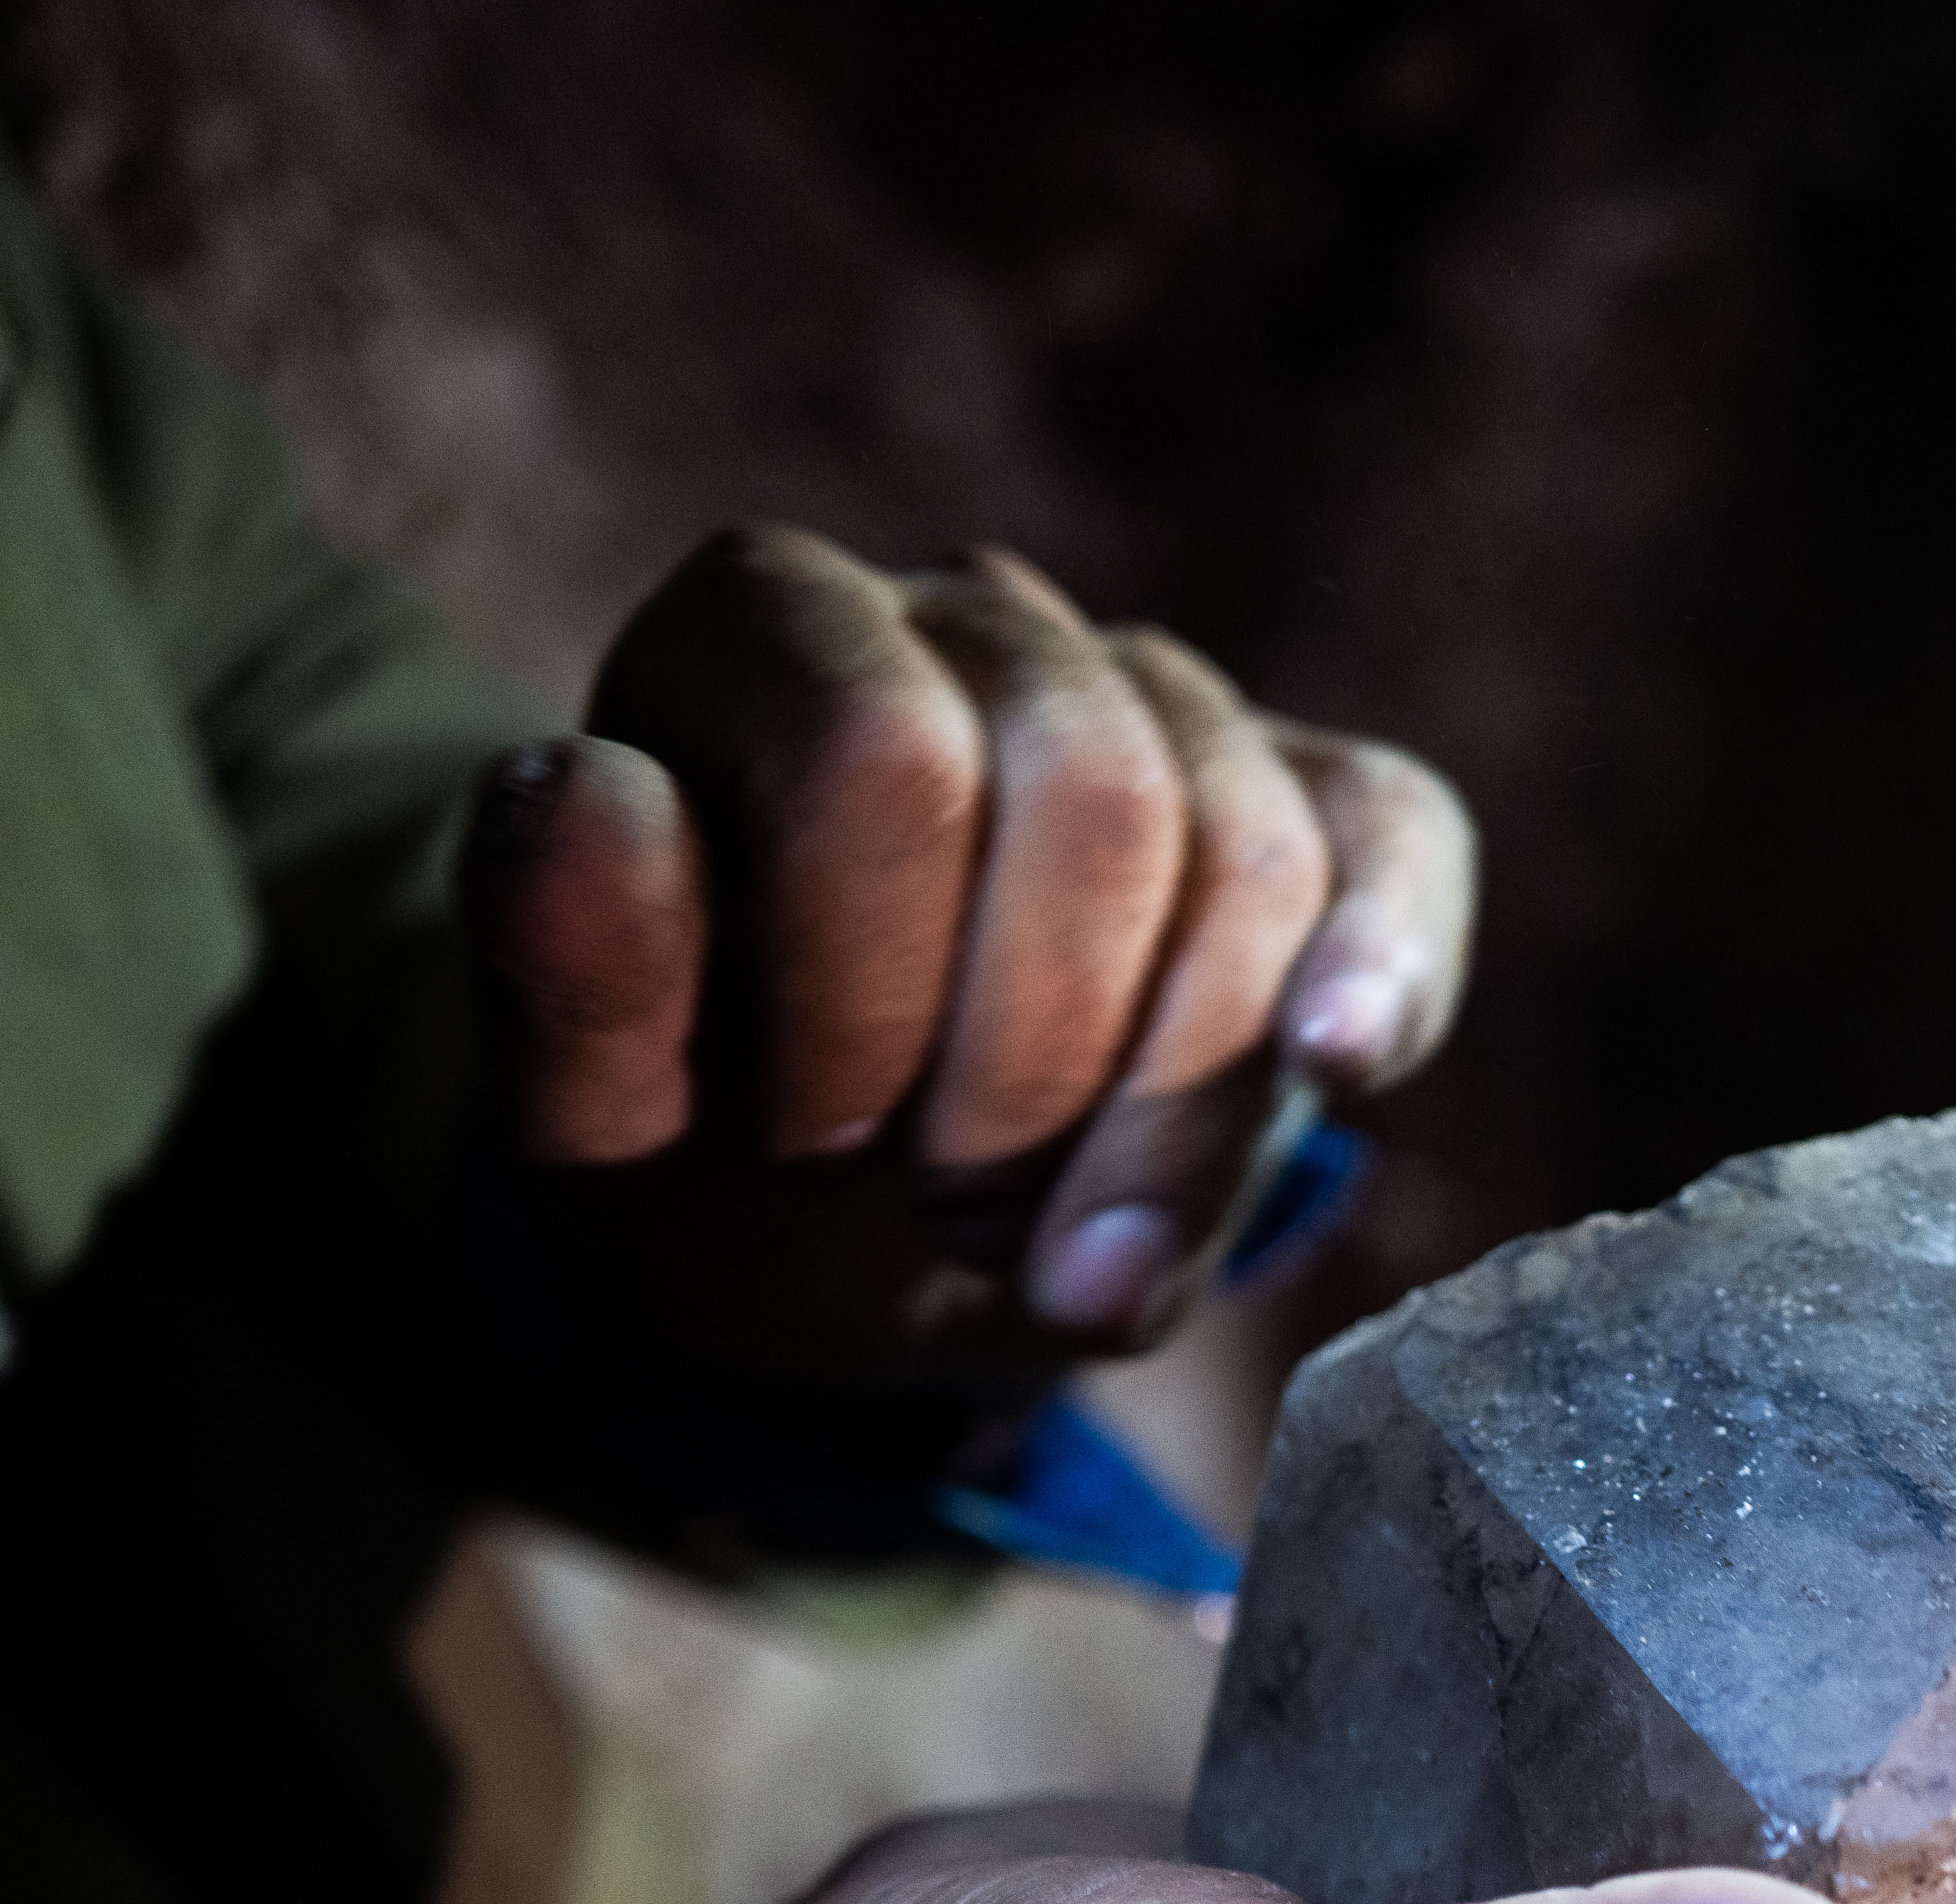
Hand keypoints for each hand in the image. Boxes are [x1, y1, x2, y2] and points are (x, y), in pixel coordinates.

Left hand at [465, 526, 1474, 1357]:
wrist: (839, 1235)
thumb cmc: (712, 1152)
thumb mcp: (594, 1127)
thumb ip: (565, 977)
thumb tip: (593, 801)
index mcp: (758, 632)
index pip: (883, 757)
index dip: (862, 997)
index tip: (803, 1138)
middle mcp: (963, 616)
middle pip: (1095, 792)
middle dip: (1029, 1067)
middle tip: (938, 1199)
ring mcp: (1155, 694)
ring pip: (1245, 854)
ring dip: (1165, 1104)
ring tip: (1054, 1227)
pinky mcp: (1313, 800)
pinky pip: (1390, 841)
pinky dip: (1380, 966)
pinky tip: (1341, 1065)